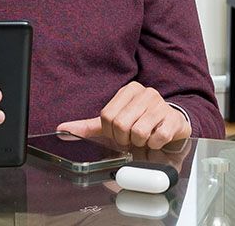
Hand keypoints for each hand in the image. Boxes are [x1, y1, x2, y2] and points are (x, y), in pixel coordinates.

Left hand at [57, 82, 190, 148]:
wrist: (170, 125)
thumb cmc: (139, 123)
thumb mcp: (113, 123)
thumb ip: (88, 126)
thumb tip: (61, 129)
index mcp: (129, 90)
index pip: (107, 116)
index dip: (111, 131)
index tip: (119, 133)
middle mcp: (145, 93)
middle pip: (121, 124)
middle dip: (124, 138)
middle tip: (131, 138)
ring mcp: (161, 104)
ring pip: (138, 132)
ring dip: (139, 142)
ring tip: (145, 137)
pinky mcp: (173, 119)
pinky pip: (157, 137)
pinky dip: (154, 144)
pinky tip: (156, 138)